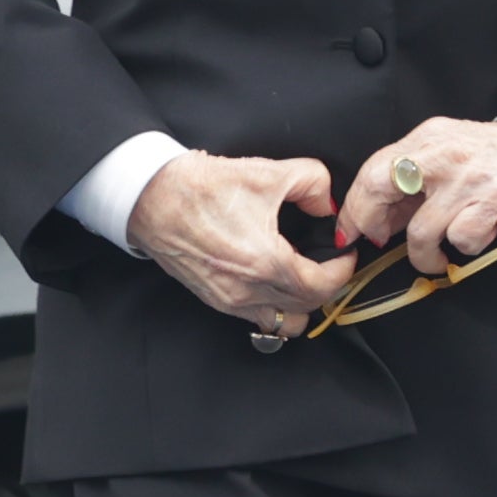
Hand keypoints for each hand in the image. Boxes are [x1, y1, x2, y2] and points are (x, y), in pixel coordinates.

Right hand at [127, 151, 355, 338]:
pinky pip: (256, 319)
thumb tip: (326, 203)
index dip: (342, 271)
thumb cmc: (202, 187)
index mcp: (264, 263)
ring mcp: (228, 301)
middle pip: (305, 310)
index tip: (344, 254)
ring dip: (300, 305)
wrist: (151, 198)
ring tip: (304, 277)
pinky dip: (273, 307)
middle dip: (326, 287)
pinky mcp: (214, 300)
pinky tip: (274, 280)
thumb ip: (313, 184)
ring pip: (282, 324)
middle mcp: (246, 291)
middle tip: (330, 263)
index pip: (321, 287)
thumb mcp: (268, 172)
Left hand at [336, 116, 496, 276]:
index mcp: (428, 138)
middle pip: (381, 188)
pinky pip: (461, 239)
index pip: (372, 169)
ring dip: (424, 255)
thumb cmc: (496, 157)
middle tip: (380, 242)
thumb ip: (414, 181)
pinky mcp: (494, 200)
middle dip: (371, 223)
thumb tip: (379, 218)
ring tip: (437, 256)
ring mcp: (468, 178)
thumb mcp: (450, 154)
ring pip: (421, 231)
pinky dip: (465, 247)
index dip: (355, 206)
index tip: (351, 231)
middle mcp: (444, 153)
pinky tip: (476, 237)